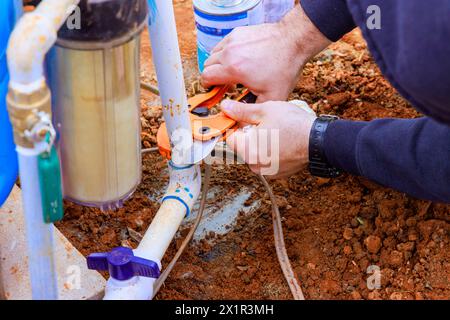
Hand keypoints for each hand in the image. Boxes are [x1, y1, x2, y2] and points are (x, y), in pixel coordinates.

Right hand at [201, 4, 330, 102]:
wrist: (293, 42)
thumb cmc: (284, 68)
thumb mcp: (271, 97)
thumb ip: (253, 110)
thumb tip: (240, 120)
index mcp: (233, 69)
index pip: (206, 77)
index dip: (208, 86)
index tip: (215, 90)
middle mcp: (229, 53)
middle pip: (207, 65)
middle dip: (213, 76)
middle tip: (226, 83)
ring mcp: (233, 40)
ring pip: (213, 54)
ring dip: (218, 64)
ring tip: (231, 71)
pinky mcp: (238, 32)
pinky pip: (223, 44)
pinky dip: (225, 52)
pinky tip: (238, 59)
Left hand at [222, 99, 316, 177]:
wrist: (319, 141)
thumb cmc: (293, 124)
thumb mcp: (264, 111)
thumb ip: (241, 111)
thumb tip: (225, 107)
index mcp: (248, 151)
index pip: (230, 138)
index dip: (235, 125)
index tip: (244, 117)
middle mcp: (255, 165)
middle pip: (242, 147)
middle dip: (249, 134)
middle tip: (264, 123)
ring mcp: (266, 172)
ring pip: (254, 154)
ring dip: (259, 143)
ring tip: (275, 132)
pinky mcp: (277, 173)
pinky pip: (266, 160)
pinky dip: (270, 152)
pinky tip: (281, 141)